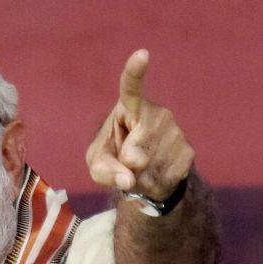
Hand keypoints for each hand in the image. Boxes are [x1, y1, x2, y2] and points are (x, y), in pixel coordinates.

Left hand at [86, 50, 194, 200]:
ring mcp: (176, 132)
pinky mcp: (188, 152)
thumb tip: (128, 179)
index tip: (141, 55)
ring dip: (139, 179)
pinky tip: (154, 175)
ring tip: (140, 169)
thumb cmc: (114, 160)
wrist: (145, 173)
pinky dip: (153, 185)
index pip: (131, 89)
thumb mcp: (98, 165)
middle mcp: (157, 114)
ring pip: (149, 170)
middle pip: (134, 154)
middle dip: (124, 168)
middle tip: (126, 162)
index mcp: (130, 108)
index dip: (135, 72)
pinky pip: (163, 179)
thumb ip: (104, 171)